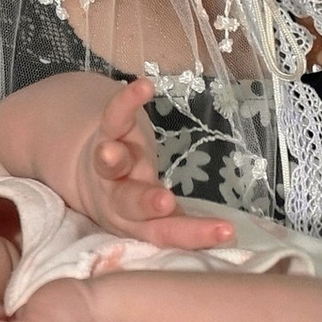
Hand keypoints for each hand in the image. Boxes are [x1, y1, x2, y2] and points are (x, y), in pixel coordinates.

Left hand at [67, 79, 229, 247]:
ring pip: (111, 167)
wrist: (87, 174)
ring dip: (114, 160)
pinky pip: (114, 118)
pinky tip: (144, 86)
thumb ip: (184, 227)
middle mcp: (121, 200)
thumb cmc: (137, 201)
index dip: (196, 235)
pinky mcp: (105, 136)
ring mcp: (110, 169)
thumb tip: (234, 235)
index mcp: (142, 224)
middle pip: (133, 204)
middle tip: (165, 202)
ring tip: (112, 151)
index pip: (169, 233)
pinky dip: (126, 102)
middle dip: (148, 203)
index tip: (227, 232)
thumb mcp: (157, 220)